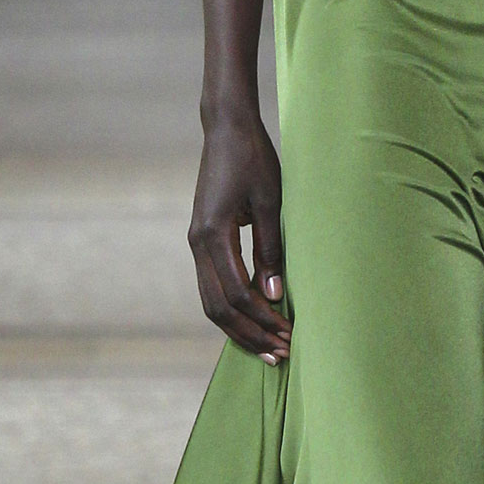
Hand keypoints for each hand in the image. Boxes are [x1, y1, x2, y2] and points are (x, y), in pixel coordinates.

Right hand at [189, 105, 290, 360]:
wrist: (226, 130)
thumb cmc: (253, 160)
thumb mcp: (271, 202)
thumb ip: (271, 249)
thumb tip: (274, 294)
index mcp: (212, 234)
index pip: (235, 293)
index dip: (262, 319)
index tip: (288, 334)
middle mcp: (197, 243)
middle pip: (218, 307)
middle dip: (250, 334)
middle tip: (281, 353)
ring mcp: (195, 243)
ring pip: (210, 301)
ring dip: (239, 326)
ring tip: (269, 345)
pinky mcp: (201, 240)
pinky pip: (212, 286)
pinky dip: (232, 308)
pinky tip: (255, 319)